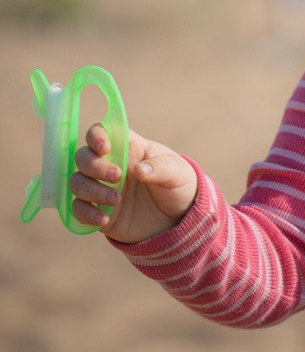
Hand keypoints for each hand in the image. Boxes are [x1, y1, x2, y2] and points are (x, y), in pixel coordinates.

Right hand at [71, 125, 197, 243]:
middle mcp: (110, 165)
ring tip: (117, 200)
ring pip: (77, 182)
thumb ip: (160, 168)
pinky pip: (78, 209)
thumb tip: (139, 170)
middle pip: (83, 157)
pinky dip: (86, 213)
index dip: (96, 136)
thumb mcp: (177, 173)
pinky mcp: (98, 210)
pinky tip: (104, 219)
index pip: (100, 131)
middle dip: (94, 166)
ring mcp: (102, 188)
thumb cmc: (178, 185)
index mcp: (128, 147)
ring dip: (91, 190)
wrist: (179, 219)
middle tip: (117, 177)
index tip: (104, 148)